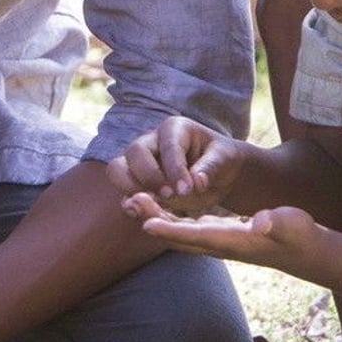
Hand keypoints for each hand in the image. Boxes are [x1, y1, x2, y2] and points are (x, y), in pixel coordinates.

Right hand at [106, 116, 247, 214]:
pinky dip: (129, 203)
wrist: (219, 176)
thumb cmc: (222, 160)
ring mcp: (140, 163)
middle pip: (134, 153)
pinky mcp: (137, 184)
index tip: (187, 189)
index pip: (168, 146)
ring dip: (132, 188)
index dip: (175, 168)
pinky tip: (140, 213)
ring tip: (154, 203)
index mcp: (174, 129)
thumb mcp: (224, 159)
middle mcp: (151, 142)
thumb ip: (211, 167)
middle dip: (150, 176)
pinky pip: (123, 192)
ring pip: (117, 170)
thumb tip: (197, 182)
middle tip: (171, 195)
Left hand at [123, 191, 321, 272]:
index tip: (147, 225)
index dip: (171, 232)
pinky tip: (154, 207)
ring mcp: (217, 241)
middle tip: (131, 202)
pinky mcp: (217, 234)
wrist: (301, 250)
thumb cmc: (298, 234)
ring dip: (156, 218)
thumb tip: (261, 220)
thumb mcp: (291, 224)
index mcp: (234, 241)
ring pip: (179, 232)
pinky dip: (168, 219)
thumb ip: (275, 222)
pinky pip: (186, 228)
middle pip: (179, 236)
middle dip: (154, 221)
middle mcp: (219, 244)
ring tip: (134, 200)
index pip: (197, 237)